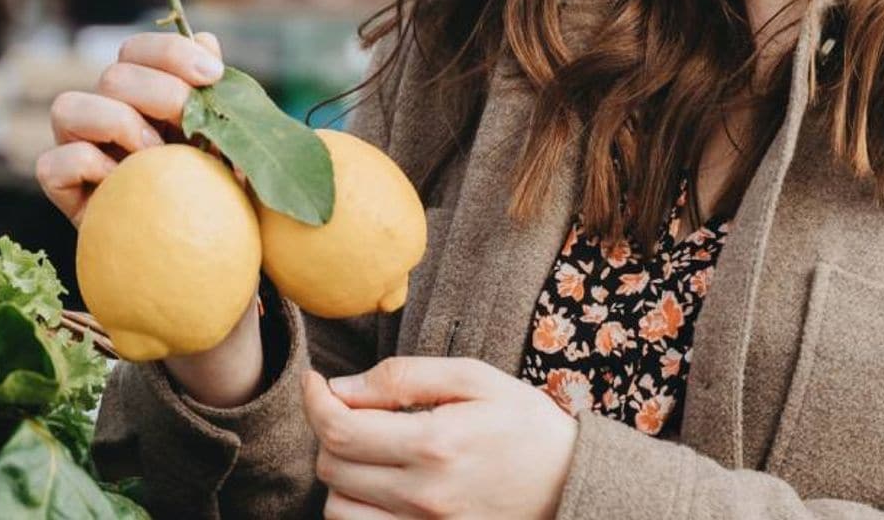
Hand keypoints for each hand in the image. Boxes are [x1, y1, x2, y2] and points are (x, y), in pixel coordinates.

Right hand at [37, 31, 225, 226]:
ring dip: (121, 127)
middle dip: (161, 95)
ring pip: (69, 106)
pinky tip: (125, 185)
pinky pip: (54, 162)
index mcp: (147, 91)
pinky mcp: (64, 187)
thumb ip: (218, 92)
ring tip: (158, 158)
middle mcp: (109, 109)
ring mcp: (81, 145)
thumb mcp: (234, 141)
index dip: (173, 53)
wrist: (208, 252)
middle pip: (114, 73)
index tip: (213, 76)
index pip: (140, 49)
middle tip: (191, 130)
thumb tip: (205, 40)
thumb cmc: (225, 191)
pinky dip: (91, 169)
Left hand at [302, 356, 577, 519]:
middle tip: (352, 407)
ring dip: (340, 473)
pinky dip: (355, 508)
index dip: (315, 400)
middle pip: (333, 468)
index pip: (341, 429)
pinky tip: (375, 482)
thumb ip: (406, 377)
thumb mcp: (473, 378)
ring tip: (367, 447)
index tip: (315, 381)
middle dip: (330, 430)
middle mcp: (423, 495)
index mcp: (434, 443)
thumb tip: (343, 387)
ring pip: (338, 509)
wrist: (568, 482)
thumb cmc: (522, 421)